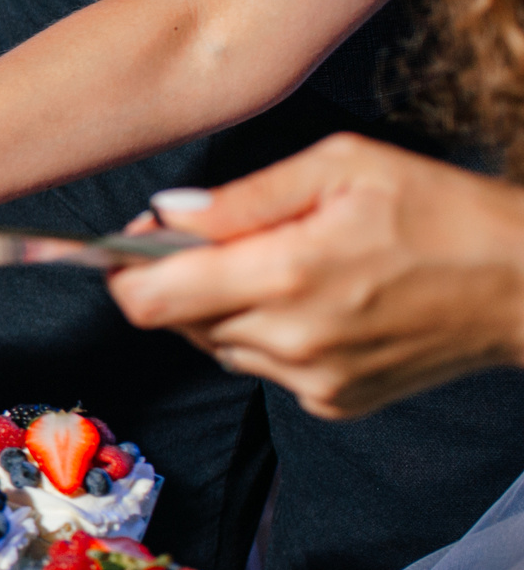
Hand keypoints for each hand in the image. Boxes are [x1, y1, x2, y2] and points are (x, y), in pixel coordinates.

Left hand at [107, 133, 523, 417]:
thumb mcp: (343, 167)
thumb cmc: (444, 213)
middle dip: (180, 280)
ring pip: (217, 345)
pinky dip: (268, 334)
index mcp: (284, 276)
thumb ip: (243, 197)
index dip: (125, 271)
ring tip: (284, 264)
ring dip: (225, 307)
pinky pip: (264, 366)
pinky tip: (316, 301)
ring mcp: (311, 380)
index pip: (149, 300)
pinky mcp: (332, 401)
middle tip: (224, 239)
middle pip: (176, 322)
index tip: (137, 242)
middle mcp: (290, 340)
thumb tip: (166, 214)